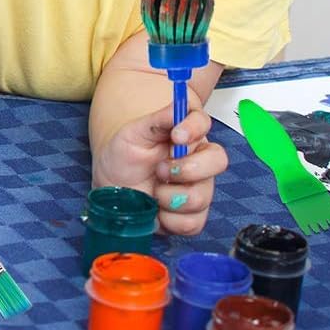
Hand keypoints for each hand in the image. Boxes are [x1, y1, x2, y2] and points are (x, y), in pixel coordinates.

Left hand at [93, 104, 227, 236]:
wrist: (112, 184)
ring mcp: (197, 189)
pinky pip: (193, 222)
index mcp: (186, 137)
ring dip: (171, 196)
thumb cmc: (125, 155)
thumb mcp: (135, 132)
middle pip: (217, 161)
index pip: (203, 124)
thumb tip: (178, 106)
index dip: (194, 128)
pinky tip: (157, 209)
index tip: (176, 135)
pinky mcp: (190, 216)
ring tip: (153, 191)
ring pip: (203, 196)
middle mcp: (198, 162)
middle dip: (187, 168)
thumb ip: (158, 119)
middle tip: (161, 169)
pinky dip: (171, 219)